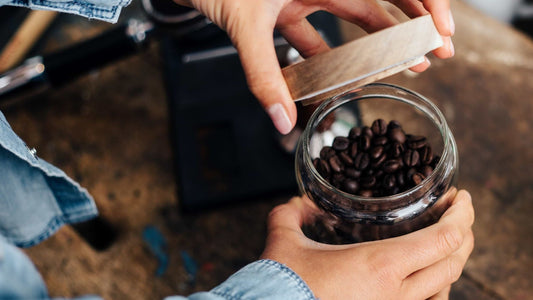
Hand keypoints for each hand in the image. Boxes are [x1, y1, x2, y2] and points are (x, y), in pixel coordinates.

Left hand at [173, 0, 454, 134]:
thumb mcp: (243, 26)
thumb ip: (264, 74)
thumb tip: (284, 122)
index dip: (423, 3)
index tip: (443, 31)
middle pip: (379, 0)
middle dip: (412, 26)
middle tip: (439, 53)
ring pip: (353, 17)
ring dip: (378, 42)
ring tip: (407, 65)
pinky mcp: (284, 7)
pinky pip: (315, 31)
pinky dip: (329, 53)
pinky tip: (343, 76)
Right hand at [261, 190, 473, 298]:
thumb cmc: (283, 282)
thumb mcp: (284, 238)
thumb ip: (291, 212)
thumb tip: (300, 202)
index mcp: (381, 265)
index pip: (444, 240)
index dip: (461, 214)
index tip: (460, 197)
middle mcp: (397, 293)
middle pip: (454, 263)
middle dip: (465, 232)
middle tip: (458, 212)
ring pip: (445, 289)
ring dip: (452, 262)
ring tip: (447, 242)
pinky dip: (435, 289)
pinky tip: (426, 279)